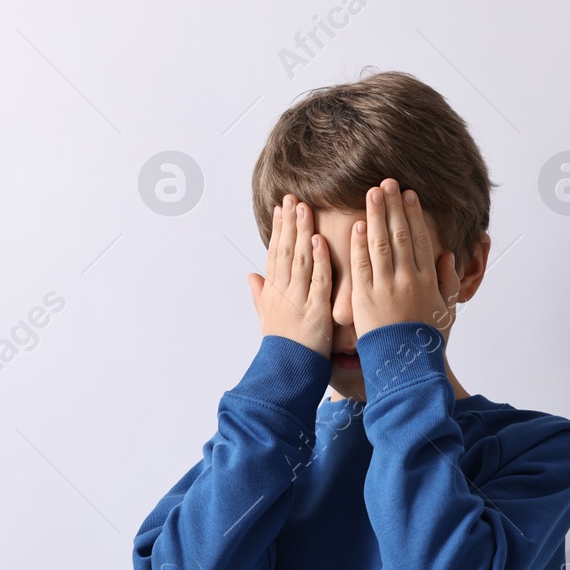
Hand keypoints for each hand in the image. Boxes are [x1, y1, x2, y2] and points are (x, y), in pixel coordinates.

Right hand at [248, 194, 332, 358]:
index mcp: (273, 292)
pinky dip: (319, 260)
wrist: (287, 372)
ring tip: (304, 208)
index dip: (278, 230)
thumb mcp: (266, 318)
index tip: (280, 208)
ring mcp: (298, 299)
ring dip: (302, 232)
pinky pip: (317, 280)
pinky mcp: (315, 310)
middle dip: (289, 223)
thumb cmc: (281, 347)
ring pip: (299, 259)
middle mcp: (283, 292)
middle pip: (285, 250)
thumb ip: (259, 295)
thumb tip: (250, 276)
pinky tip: (319, 240)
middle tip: (292, 197)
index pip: (274, 253)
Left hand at [350, 179, 461, 345]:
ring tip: (372, 192)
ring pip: (380, 244)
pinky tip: (359, 225)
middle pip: (399, 235)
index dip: (413, 215)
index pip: (420, 239)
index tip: (408, 195)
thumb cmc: (426, 342)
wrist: (406, 367)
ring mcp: (385, 288)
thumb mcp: (447, 312)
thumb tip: (449, 256)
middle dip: (393, 206)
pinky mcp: (365, 298)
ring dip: (376, 216)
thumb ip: (448, 283)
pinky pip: (362, 266)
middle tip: (387, 182)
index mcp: (428, 281)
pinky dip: (360, 244)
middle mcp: (407, 279)